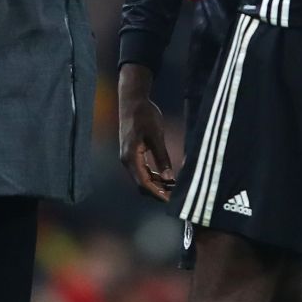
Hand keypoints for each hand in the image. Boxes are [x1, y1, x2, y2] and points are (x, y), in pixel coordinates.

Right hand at [118, 67, 175, 201]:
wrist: (132, 101)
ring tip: (173, 188)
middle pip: (141, 184)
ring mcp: (128, 157)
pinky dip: (153, 176)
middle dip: (157, 192)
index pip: (143, 183)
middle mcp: (127, 160)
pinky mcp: (131, 154)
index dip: (157, 194)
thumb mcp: (156, 135)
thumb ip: (162, 158)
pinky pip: (141, 170)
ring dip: (156, 185)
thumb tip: (169, 179)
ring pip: (141, 178)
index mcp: (131, 157)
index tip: (170, 200)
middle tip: (175, 197)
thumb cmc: (144, 115)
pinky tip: (165, 177)